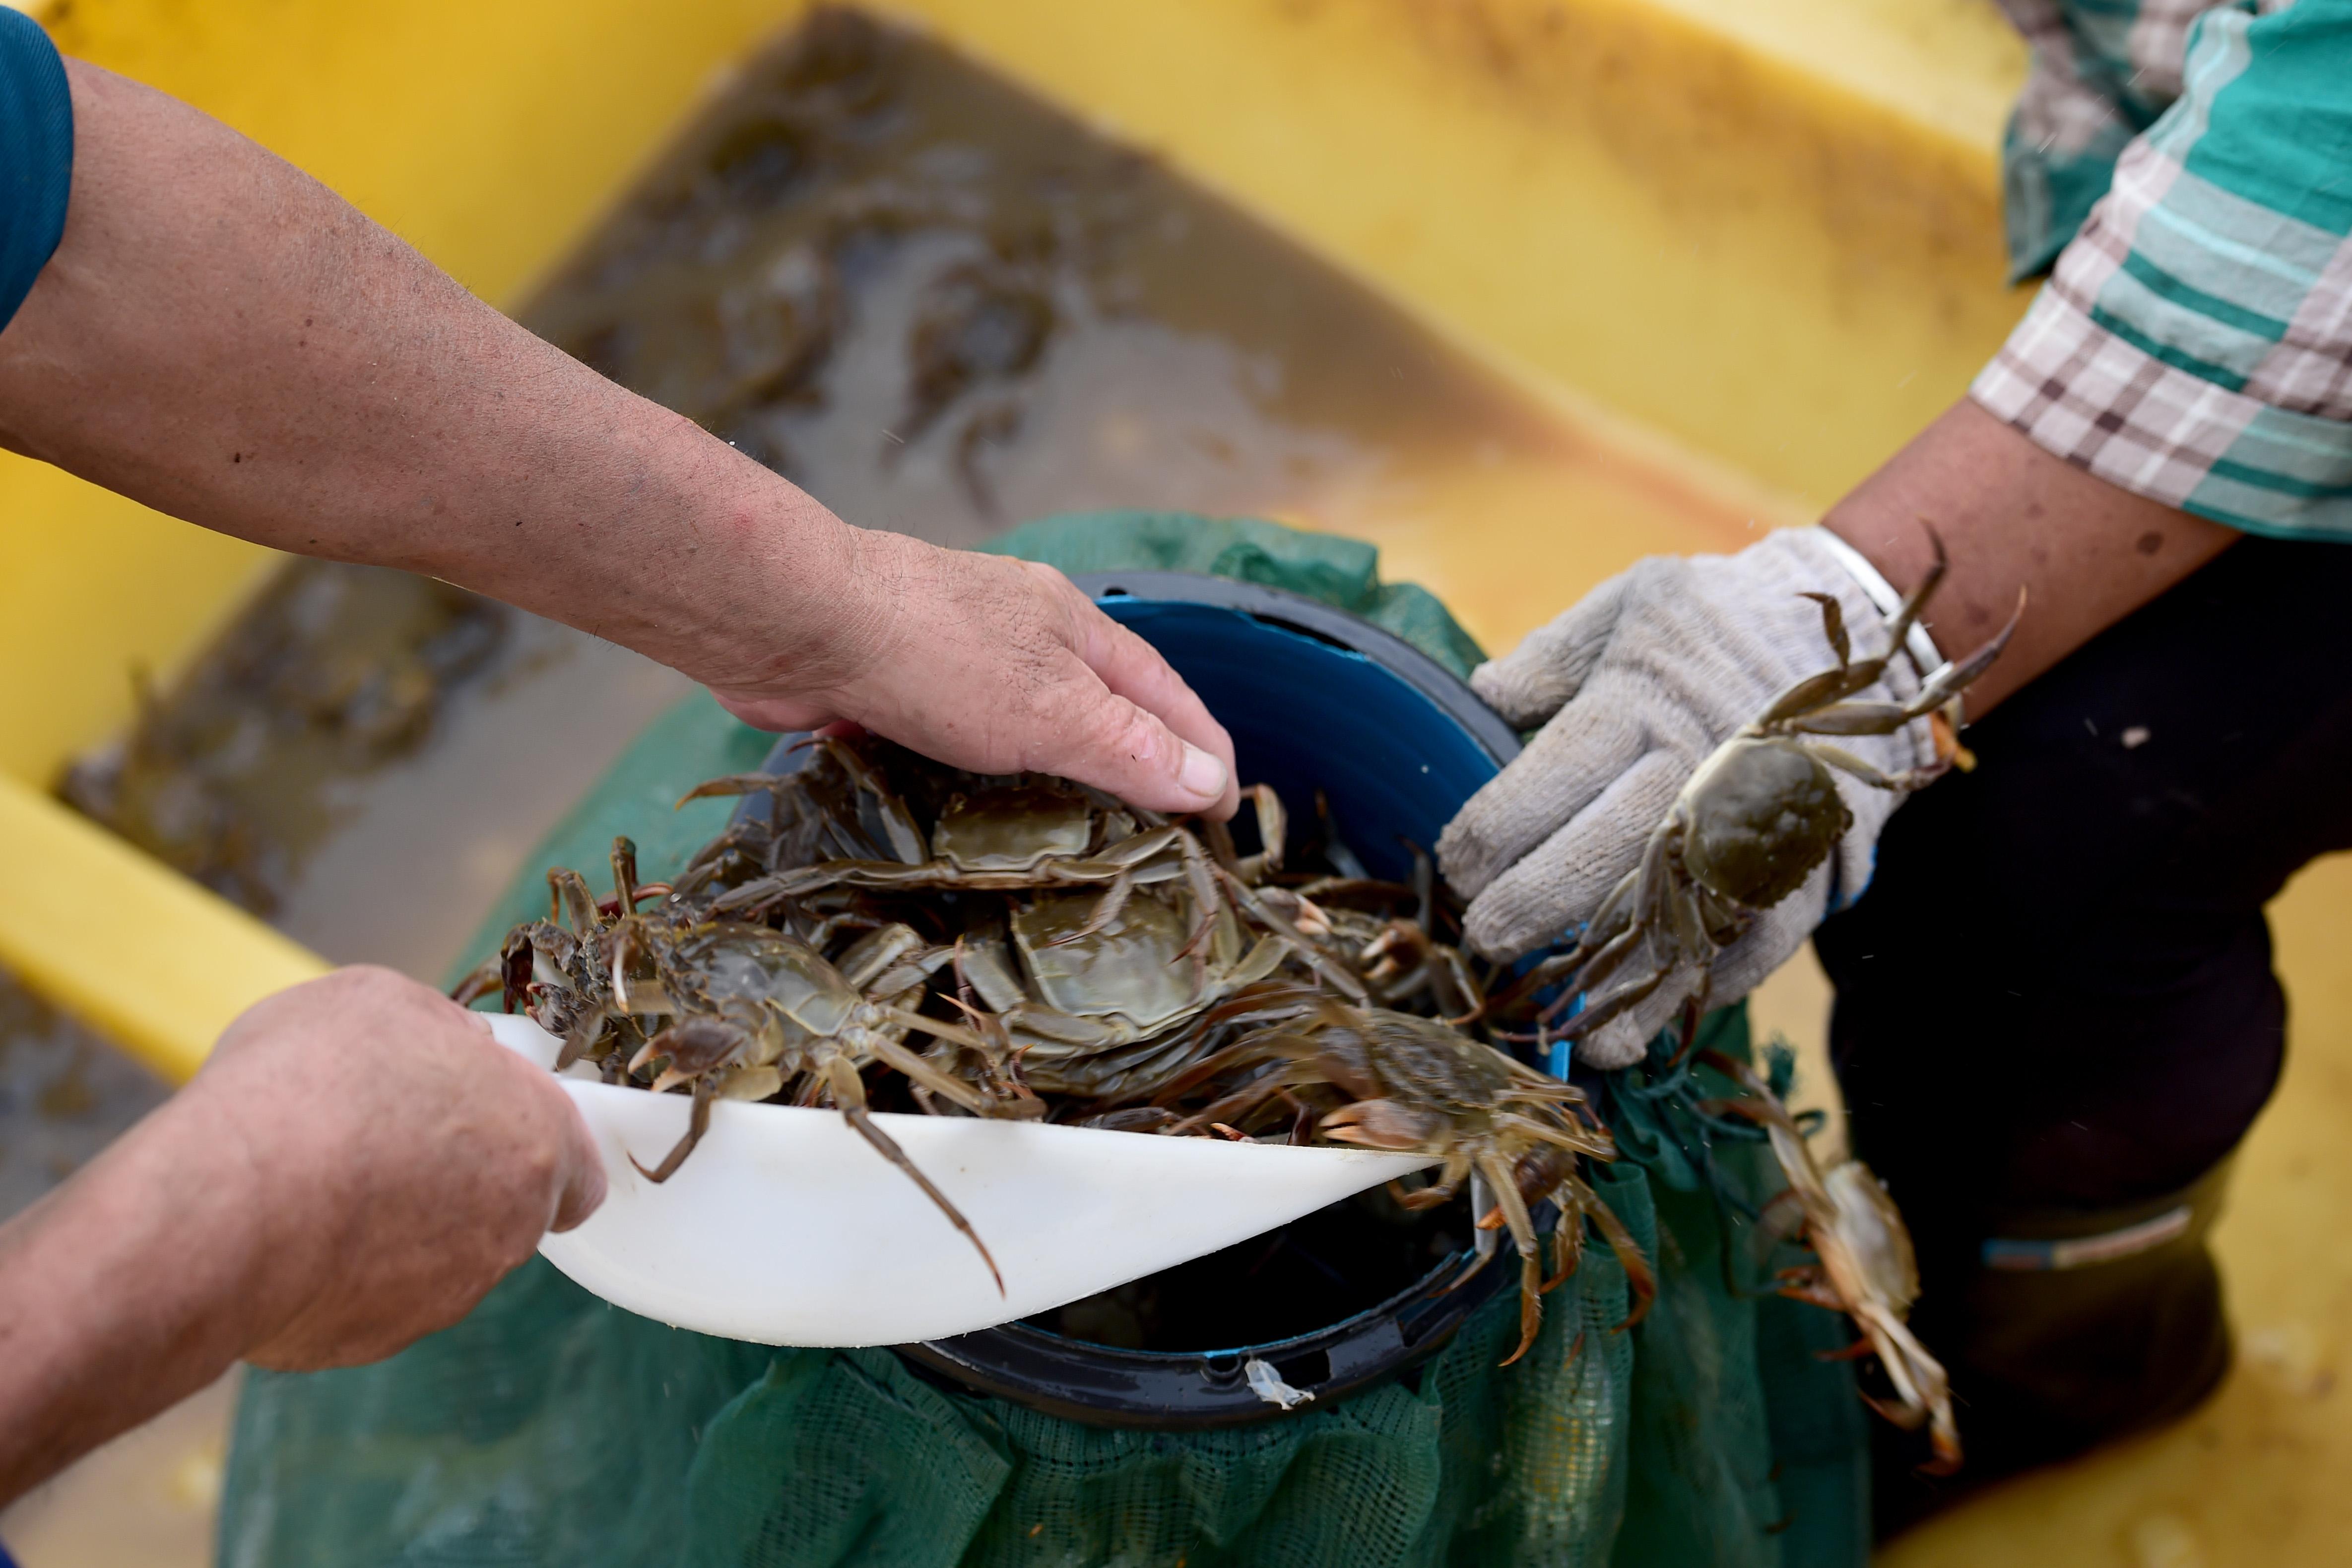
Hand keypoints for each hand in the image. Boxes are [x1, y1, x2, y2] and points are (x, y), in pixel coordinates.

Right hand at [188, 966, 603, 1368]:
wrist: (227, 1208)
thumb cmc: (311, 1088)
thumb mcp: (383, 1002)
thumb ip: (442, 1032)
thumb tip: (460, 1051)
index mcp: (537, 1139)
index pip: (578, 1170)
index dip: (533, 1148)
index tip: (482, 1129)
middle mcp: (511, 1228)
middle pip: (503, 1211)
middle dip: (453, 1182)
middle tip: (380, 1144)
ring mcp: (447, 1295)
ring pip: (436, 1257)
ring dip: (394, 1225)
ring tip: (317, 1181)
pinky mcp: (375, 1340)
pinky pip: (369, 1300)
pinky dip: (339, 1272)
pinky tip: (287, 1233)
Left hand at [702, 530, 1239, 817]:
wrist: (795, 621)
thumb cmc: (932, 652)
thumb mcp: (1052, 710)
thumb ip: (1129, 747)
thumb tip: (1209, 780)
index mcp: (1073, 626)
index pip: (1165, 694)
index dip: (1203, 751)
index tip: (1225, 811)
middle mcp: (1020, 632)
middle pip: (1101, 701)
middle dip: (1137, 758)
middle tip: (1162, 828)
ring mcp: (956, 655)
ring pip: (1028, 720)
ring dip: (1059, 769)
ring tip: (1081, 831)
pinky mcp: (897, 684)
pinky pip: (960, 738)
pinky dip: (984, 774)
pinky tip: (978, 812)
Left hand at [1437, 528, 1934, 1065]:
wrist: (1863, 634)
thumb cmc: (1724, 618)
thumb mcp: (1638, 599)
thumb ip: (1557, 651)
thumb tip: (1484, 691)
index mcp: (1644, 699)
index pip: (1556, 772)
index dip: (1497, 826)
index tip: (1456, 863)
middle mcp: (1698, 764)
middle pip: (1609, 850)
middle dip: (1540, 904)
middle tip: (1489, 941)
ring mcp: (1758, 818)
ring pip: (1683, 911)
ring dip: (1631, 980)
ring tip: (1582, 1034)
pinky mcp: (1808, 857)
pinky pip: (1762, 934)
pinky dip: (1715, 981)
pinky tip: (1668, 1018)